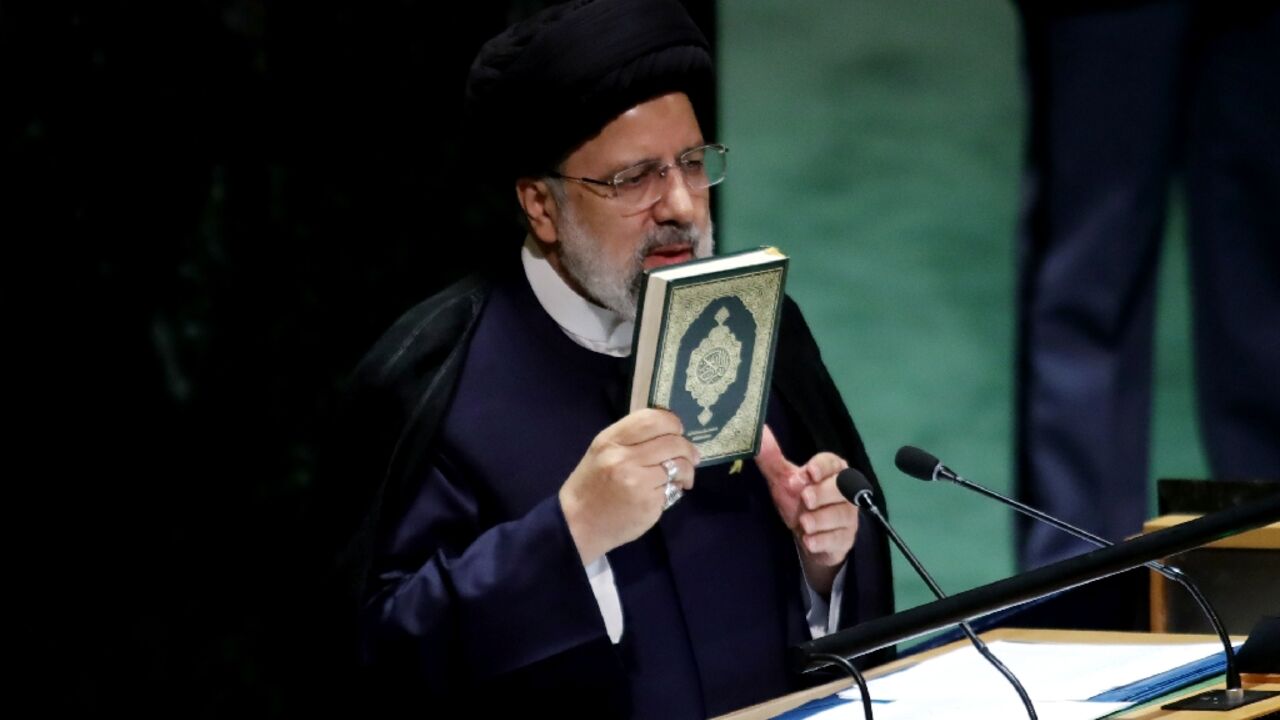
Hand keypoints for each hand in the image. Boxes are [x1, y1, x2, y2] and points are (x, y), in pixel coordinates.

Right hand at [559, 408, 698, 564]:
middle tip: (692, 456)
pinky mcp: (648, 504)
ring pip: (679, 466)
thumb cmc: (592, 485)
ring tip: (683, 477)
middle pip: (673, 442)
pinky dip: (675, 489)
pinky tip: (664, 493)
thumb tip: (669, 432)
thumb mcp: (602, 452)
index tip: (678, 431)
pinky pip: (673, 489)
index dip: (672, 422)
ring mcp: (638, 482)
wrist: (577, 524)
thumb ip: (631, 439)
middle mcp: (624, 458)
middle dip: (688, 448)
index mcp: (610, 441)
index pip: (652, 419)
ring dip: (687, 471)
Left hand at [755, 424, 859, 595]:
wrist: (807, 536)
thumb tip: (759, 433)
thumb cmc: (797, 501)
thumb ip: (772, 458)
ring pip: (841, 514)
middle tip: (806, 499)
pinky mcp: (845, 539)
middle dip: (823, 492)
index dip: (822, 467)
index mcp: (832, 471)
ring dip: (821, 519)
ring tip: (804, 523)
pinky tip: (809, 541)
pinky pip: (838, 538)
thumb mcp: (782, 480)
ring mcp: (849, 516)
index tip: (809, 472)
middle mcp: (846, 492)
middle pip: (842, 487)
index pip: (834, 463)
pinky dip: (823, 541)